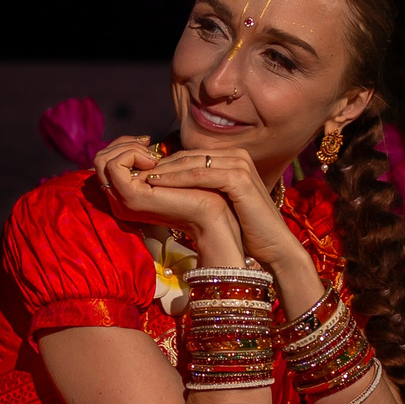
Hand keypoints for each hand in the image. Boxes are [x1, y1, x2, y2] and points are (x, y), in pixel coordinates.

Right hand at [97, 139, 240, 258]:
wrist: (211, 215)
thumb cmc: (197, 193)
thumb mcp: (166, 175)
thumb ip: (149, 165)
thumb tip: (141, 144)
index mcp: (124, 197)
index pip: (104, 163)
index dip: (123, 146)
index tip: (148, 146)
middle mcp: (117, 202)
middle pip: (99, 160)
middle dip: (124, 145)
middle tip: (149, 149)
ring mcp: (122, 201)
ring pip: (102, 160)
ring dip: (129, 149)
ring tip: (153, 158)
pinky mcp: (130, 197)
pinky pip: (115, 165)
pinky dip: (132, 154)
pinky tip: (154, 162)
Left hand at [132, 148, 303, 275]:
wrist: (273, 247)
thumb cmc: (246, 230)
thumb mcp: (219, 204)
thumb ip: (201, 192)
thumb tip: (168, 191)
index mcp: (232, 159)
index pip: (189, 156)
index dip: (162, 165)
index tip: (137, 175)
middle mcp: (236, 156)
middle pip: (188, 156)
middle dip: (158, 165)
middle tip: (131, 173)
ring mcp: (239, 164)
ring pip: (191, 162)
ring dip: (162, 170)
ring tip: (137, 178)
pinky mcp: (239, 178)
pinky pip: (200, 174)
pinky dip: (176, 178)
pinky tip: (155, 184)